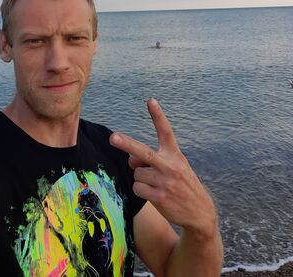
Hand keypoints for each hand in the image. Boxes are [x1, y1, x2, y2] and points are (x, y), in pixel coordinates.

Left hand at [109, 98, 217, 238]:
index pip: (165, 131)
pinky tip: (154, 195)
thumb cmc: (182, 185)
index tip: (150, 100)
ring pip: (137, 174)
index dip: (158, 115)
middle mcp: (170, 166)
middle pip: (143, 152)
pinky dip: (141, 190)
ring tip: (155, 184)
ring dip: (141, 178)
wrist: (199, 212)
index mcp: (175, 154)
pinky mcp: (160, 197)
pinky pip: (138, 188)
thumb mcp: (173, 167)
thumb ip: (151, 159)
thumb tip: (130, 159)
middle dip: (126, 144)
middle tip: (112, 137)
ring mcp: (165, 182)